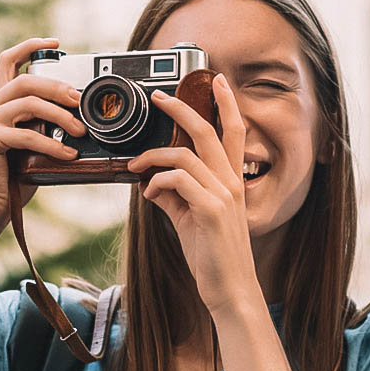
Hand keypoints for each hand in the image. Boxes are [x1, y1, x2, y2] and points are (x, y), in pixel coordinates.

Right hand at [0, 38, 87, 219]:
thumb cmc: (12, 182)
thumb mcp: (31, 147)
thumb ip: (42, 127)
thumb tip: (76, 118)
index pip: (7, 61)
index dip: (30, 47)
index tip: (56, 44)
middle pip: (25, 80)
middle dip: (57, 87)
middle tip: (80, 101)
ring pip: (28, 102)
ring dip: (60, 115)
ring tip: (81, 131)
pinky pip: (27, 134)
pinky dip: (52, 144)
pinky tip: (68, 155)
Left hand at [127, 75, 257, 313]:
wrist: (230, 290)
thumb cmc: (212, 257)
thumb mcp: (191, 220)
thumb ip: (176, 197)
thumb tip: (151, 183)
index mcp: (231, 182)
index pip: (233, 132)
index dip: (226, 103)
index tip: (216, 79)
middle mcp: (231, 183)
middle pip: (207, 131)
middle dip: (181, 109)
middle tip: (159, 98)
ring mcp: (223, 195)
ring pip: (184, 155)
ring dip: (153, 157)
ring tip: (136, 166)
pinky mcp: (211, 210)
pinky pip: (177, 180)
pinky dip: (156, 183)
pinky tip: (148, 195)